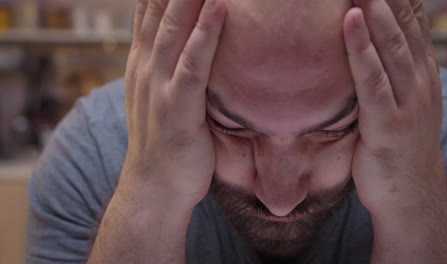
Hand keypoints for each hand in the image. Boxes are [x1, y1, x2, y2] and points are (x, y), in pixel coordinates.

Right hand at [121, 0, 225, 205]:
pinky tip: (221, 8)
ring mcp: (159, 87)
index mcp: (144, 64)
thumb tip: (190, 49)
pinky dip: (206, 35)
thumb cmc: (166, 144)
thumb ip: (171, 70)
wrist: (154, 187)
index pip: (151, 10)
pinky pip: (193, 65)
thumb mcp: (161, 100)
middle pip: (161, 9)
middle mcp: (146, 68)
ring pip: (175, 28)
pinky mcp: (178, 109)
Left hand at [345, 0, 443, 217]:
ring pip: (391, 44)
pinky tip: (350, 21)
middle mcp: (419, 81)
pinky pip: (372, 79)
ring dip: (376, 8)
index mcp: (420, 74)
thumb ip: (388, 76)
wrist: (410, 195)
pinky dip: (361, 48)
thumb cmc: (396, 148)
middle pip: (403, 25)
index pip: (413, 21)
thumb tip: (366, 51)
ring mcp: (407, 101)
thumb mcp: (400, 105)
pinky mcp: (387, 122)